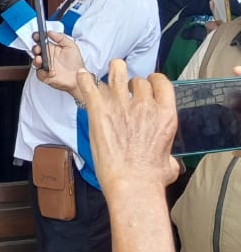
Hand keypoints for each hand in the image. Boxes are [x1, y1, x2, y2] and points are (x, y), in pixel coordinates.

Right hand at [33, 27, 85, 98]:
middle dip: (35, 48)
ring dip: (36, 60)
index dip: (36, 37)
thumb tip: (50, 32)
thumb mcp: (71, 46)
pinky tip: (52, 72)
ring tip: (40, 59)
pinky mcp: (45, 76)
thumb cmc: (76, 63)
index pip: (40, 40)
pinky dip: (44, 73)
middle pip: (36, 50)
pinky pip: (40, 74)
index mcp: (51, 48)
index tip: (36, 36)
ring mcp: (45, 66)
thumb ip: (61, 37)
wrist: (79, 78)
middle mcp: (47, 56)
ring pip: (35, 62)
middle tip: (38, 49)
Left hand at [77, 61, 179, 194]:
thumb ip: (169, 155)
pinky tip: (82, 74)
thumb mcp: (170, 164)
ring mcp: (121, 105)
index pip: (162, 83)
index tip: (148, 84)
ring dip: (114, 69)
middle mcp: (145, 105)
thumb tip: (169, 161)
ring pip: (116, 73)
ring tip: (111, 69)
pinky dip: (84, 78)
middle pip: (138, 81)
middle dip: (132, 84)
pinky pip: (89, 85)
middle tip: (125, 92)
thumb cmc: (151, 177)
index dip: (154, 81)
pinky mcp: (99, 110)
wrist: (132, 183)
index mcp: (166, 115)